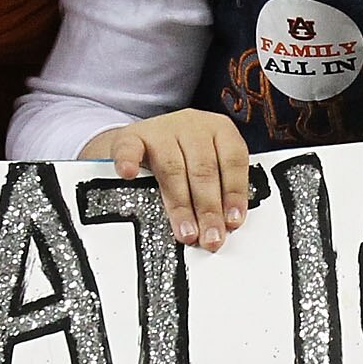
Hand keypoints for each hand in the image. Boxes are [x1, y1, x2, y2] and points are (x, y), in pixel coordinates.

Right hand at [88, 111, 249, 250]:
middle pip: (204, 169)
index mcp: (220, 129)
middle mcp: (193, 125)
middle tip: (210, 238)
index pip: (233, 160)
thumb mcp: (210, 165)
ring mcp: (161, 129)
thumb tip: (225, 226)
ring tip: (185, 232)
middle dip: (208, 209)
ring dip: (180, 205)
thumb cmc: (184, 155)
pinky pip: (129, 149)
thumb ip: (219, 189)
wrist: (146, 138)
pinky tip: (128, 175)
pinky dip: (128, 162)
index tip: (232, 222)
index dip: (234, 193)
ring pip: (173, 168)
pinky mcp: (132, 136)